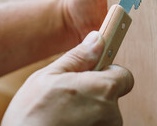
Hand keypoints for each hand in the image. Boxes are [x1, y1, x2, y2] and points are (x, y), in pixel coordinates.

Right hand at [2, 31, 132, 125]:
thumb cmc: (31, 116)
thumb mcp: (48, 77)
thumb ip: (78, 57)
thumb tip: (97, 39)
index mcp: (103, 89)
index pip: (125, 76)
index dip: (109, 72)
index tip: (95, 73)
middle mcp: (111, 114)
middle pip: (111, 96)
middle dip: (94, 93)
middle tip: (69, 95)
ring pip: (102, 114)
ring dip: (88, 111)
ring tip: (62, 113)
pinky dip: (85, 124)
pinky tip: (65, 124)